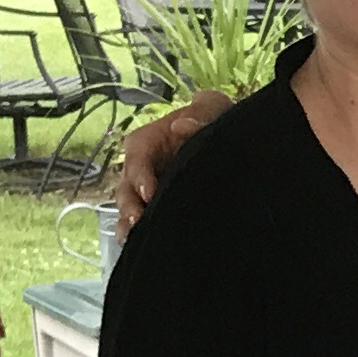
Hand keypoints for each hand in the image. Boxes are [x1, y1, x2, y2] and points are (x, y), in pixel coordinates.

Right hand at [111, 86, 231, 234]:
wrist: (230, 148)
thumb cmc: (212, 123)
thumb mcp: (212, 110)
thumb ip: (201, 114)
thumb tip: (182, 127)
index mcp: (146, 142)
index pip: (136, 156)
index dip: (140, 175)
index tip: (149, 192)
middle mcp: (140, 168)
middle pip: (127, 188)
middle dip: (130, 206)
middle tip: (139, 221)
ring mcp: (146, 192)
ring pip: (130, 209)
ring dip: (131, 224)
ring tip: (137, 237)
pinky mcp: (157, 209)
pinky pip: (141, 225)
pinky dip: (139, 237)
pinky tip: (141, 247)